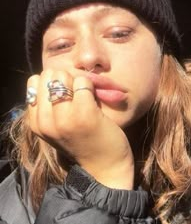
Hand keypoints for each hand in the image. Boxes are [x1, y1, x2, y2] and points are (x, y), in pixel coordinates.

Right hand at [27, 69, 133, 188]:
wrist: (105, 166)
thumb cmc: (83, 143)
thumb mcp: (56, 128)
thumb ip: (47, 107)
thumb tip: (50, 77)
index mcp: (36, 123)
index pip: (34, 82)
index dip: (51, 82)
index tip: (63, 94)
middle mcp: (46, 120)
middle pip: (48, 76)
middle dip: (64, 80)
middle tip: (75, 95)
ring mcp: (64, 117)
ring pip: (64, 77)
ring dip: (77, 82)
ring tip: (84, 98)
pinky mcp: (84, 113)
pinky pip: (83, 82)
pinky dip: (90, 86)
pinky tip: (94, 101)